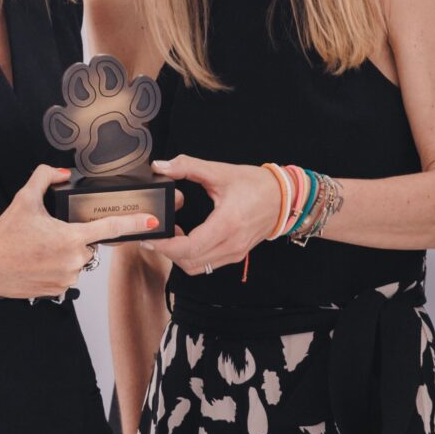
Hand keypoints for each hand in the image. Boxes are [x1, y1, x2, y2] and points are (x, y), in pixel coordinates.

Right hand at [0, 164, 157, 298]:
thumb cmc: (3, 236)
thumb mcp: (23, 199)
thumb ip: (45, 178)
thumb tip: (62, 174)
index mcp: (70, 236)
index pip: (110, 228)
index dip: (134, 224)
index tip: (153, 222)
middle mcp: (73, 260)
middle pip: (90, 245)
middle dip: (76, 238)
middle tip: (50, 235)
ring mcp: (67, 278)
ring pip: (79, 261)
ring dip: (67, 254)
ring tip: (40, 250)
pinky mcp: (58, 291)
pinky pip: (69, 276)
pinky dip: (58, 268)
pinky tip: (38, 263)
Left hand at [140, 155, 280, 277]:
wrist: (284, 198)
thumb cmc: (257, 185)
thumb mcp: (220, 172)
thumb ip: (188, 166)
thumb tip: (161, 166)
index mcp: (228, 224)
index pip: (190, 247)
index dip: (166, 246)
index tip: (150, 236)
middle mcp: (232, 244)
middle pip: (189, 261)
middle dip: (167, 250)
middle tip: (155, 232)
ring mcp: (234, 253)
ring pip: (196, 267)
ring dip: (178, 255)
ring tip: (170, 235)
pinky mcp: (235, 255)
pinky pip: (206, 264)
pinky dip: (191, 256)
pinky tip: (185, 238)